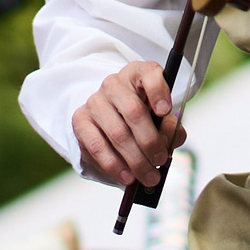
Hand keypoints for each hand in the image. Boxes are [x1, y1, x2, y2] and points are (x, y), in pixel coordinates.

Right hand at [72, 61, 186, 189]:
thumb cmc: (142, 116)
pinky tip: (127, 176)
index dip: (158, 91)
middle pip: (134, 111)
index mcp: (138, 74)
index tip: (165, 111)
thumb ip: (170, 127)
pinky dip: (114, 164)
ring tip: (149, 177)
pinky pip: (97, 145)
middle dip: (150, 141)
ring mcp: (95, 101)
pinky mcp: (80, 120)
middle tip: (160, 161)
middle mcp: (114, 84)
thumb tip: (170, 141)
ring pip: (117, 133)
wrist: (110, 118)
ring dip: (135, 159)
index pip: (149, 73)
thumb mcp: (160, 117)